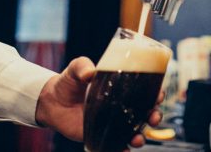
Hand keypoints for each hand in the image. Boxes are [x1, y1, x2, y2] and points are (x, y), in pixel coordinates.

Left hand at [34, 57, 163, 149]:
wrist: (51, 101)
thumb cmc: (68, 82)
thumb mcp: (76, 68)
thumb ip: (82, 66)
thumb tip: (90, 73)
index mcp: (119, 89)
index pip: (143, 91)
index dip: (155, 92)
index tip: (159, 93)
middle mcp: (119, 107)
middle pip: (144, 113)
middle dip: (154, 116)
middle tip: (153, 117)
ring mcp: (111, 123)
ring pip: (133, 132)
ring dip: (141, 137)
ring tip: (138, 139)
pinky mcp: (100, 136)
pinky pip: (115, 146)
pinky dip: (122, 150)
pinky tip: (124, 151)